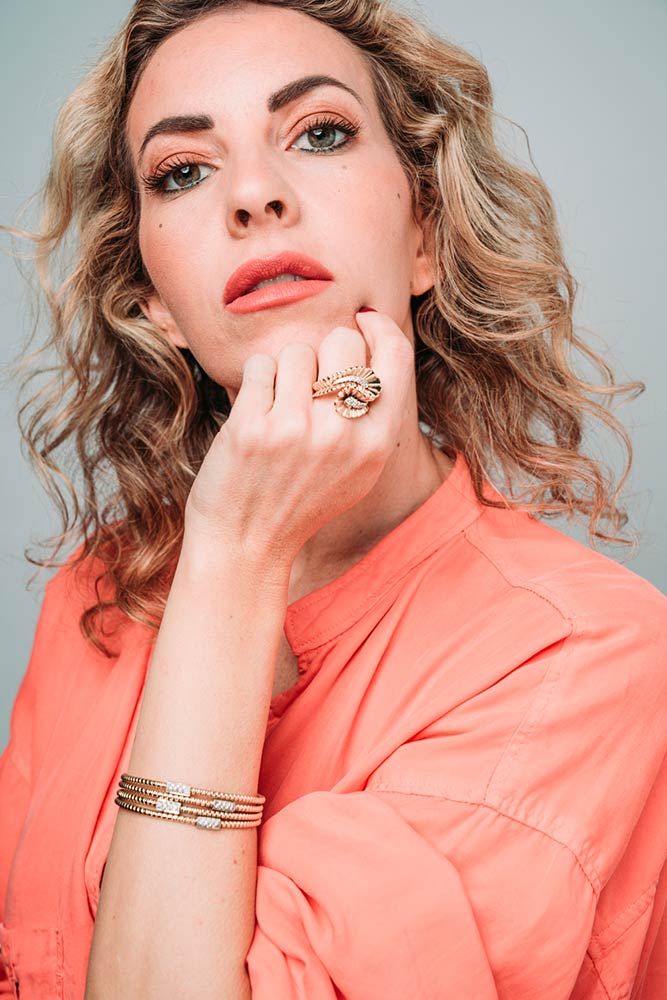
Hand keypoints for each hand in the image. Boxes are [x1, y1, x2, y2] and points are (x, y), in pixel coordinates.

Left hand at [183, 310, 414, 565]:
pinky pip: (259, 366)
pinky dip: (255, 381)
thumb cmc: (300, 503)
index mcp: (376, 445)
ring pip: (296, 351)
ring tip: (278, 405)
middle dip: (323, 351)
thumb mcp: (357, 472)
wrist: (246, 546)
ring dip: (284, 370)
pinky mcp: (252, 428)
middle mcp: (342, 436)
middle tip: (307, 379)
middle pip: (343, 342)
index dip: (377, 328)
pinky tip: (256, 410)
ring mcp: (296, 431)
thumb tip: (373, 344)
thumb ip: (372, 418)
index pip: (395, 357)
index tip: (361, 320)